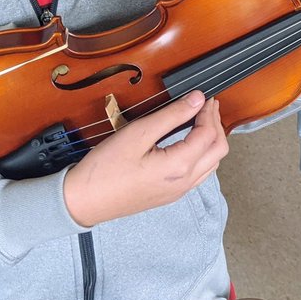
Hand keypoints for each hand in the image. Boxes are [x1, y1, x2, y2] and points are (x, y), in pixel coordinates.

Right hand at [63, 91, 228, 227]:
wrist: (82, 201)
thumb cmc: (103, 170)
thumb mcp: (137, 133)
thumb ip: (171, 116)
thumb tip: (196, 100)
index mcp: (178, 168)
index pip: (209, 135)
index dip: (209, 112)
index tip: (204, 97)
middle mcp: (184, 183)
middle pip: (218, 151)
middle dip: (216, 125)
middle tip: (207, 106)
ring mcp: (178, 192)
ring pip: (211, 164)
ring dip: (212, 140)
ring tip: (201, 120)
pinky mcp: (170, 195)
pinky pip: (199, 174)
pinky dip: (203, 155)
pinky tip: (191, 142)